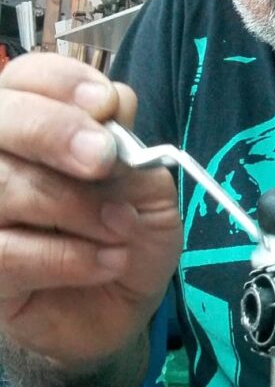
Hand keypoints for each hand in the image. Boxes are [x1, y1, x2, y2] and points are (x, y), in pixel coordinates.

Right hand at [0, 55, 181, 364]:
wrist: (118, 309)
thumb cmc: (127, 235)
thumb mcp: (148, 189)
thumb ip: (129, 148)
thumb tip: (113, 103)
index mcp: (38, 123)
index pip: (27, 77)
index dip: (61, 83)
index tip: (105, 105)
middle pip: (0, 118)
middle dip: (52, 131)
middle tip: (101, 159)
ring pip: (0, 186)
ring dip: (73, 206)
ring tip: (121, 227)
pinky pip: (5, 252)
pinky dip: (67, 257)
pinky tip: (106, 262)